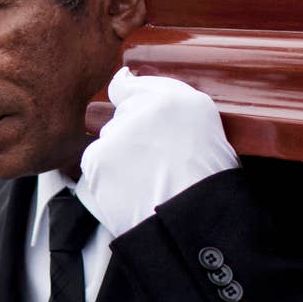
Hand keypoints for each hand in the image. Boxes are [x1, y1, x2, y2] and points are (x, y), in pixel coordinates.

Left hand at [76, 70, 238, 237]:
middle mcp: (144, 108)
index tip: (143, 124)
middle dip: (134, 136)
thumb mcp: (206, 127)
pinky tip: (130, 189)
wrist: (194, 223)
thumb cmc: (208, 182)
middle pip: (122, 116)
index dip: (135, 106)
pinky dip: (106, 176)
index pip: (131, 85)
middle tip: (158, 163)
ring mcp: (118, 133)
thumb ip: (167, 96)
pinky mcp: (97, 160)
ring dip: (120, 156)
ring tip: (147, 180)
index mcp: (178, 98)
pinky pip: (94, 161)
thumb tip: (122, 78)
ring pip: (109, 139)